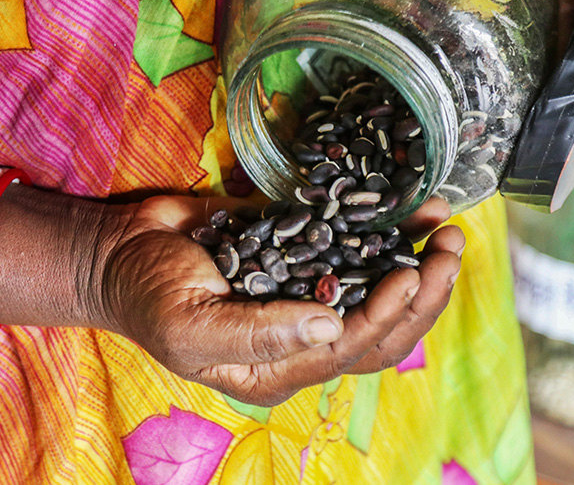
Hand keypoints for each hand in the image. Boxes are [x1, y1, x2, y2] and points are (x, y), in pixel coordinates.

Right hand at [89, 196, 461, 405]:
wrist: (123, 251)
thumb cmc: (147, 296)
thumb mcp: (190, 325)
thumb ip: (259, 333)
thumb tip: (333, 326)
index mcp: (281, 367)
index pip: (352, 350)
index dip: (386, 315)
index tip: (408, 273)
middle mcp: (305, 336)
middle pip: (384, 328)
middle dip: (424, 291)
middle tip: (450, 246)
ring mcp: (310, 293)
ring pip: (381, 292)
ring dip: (420, 263)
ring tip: (446, 228)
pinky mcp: (306, 254)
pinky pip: (358, 250)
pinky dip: (390, 231)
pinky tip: (414, 208)